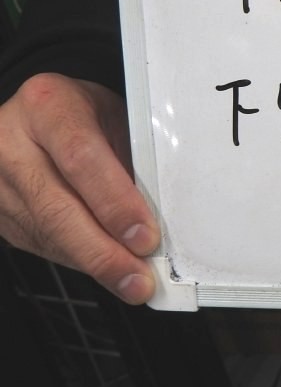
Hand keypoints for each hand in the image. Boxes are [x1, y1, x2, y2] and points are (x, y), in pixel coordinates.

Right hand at [0, 73, 159, 302]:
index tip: (145, 236)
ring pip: (47, 235)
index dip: (115, 203)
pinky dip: (78, 260)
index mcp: (47, 105)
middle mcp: (11, 142)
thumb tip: (160, 214)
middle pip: (56, 208)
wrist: (31, 116)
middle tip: (139, 279)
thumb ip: (130, 158)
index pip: (81, 158)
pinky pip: (40, 245)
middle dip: (103, 252)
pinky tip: (105, 267)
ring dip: (94, 264)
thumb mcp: (112, 117)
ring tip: (131, 280)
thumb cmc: (80, 114)